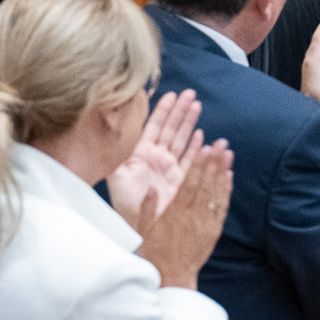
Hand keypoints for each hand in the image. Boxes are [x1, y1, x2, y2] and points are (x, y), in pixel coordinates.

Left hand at [108, 88, 204, 234]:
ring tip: (198, 107)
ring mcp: (167, 167)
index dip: (162, 110)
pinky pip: (189, 159)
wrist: (137, 224)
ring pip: (181, 140)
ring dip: (190, 123)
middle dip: (180, 111)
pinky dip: (195, 147)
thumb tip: (117, 129)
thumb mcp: (117, 174)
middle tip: (191, 94)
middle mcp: (155, 157)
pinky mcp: (178, 179)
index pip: (153, 126)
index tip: (172, 95)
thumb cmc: (124, 201)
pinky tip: (202, 136)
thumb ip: (119, 152)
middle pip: (170, 128)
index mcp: (139, 153)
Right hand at [135, 140, 231, 288]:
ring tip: (228, 154)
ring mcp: (206, 223)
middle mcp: (193, 217)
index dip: (198, 165)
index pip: (189, 184)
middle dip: (214, 162)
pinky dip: (226, 191)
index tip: (204, 148)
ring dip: (223, 172)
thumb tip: (151, 186)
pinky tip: (229, 177)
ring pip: (216, 193)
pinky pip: (222, 207)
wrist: (173, 277)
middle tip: (222, 143)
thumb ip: (147, 207)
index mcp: (174, 214)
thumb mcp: (143, 230)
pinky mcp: (214, 231)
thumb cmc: (154, 253)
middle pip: (206, 184)